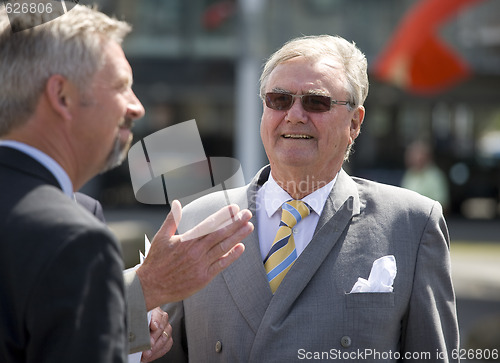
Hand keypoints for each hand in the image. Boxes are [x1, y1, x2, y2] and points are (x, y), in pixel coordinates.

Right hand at [136, 200, 252, 309]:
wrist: (150, 286)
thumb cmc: (156, 261)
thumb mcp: (161, 237)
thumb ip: (172, 219)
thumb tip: (176, 203)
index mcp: (186, 240)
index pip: (209, 224)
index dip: (223, 215)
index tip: (234, 208)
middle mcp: (195, 251)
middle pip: (220, 234)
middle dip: (235, 223)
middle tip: (247, 214)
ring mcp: (200, 264)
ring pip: (223, 247)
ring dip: (237, 236)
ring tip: (248, 227)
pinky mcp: (203, 277)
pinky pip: (221, 265)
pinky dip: (231, 256)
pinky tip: (241, 248)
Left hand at [140, 307, 171, 361]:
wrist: (139, 325)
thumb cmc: (137, 321)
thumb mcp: (135, 318)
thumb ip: (137, 321)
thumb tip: (133, 328)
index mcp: (154, 310)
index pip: (158, 314)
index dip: (156, 320)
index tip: (153, 327)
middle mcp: (162, 318)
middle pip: (162, 327)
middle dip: (154, 338)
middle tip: (148, 345)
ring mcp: (166, 327)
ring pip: (166, 337)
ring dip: (156, 347)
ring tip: (146, 354)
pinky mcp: (168, 337)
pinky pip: (167, 345)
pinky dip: (158, 352)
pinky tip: (150, 355)